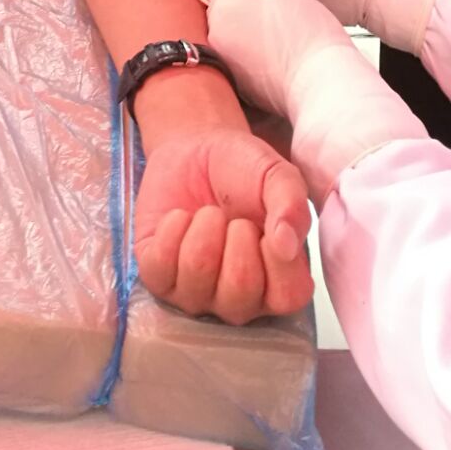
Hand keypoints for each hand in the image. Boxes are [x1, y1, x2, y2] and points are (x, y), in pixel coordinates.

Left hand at [133, 125, 313, 323]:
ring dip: (203, 229)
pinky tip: (181, 217)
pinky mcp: (158, 279)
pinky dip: (171, 230)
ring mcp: (196, 294)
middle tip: (234, 217)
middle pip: (239, 293)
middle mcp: (239, 300)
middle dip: (237, 237)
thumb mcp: (277, 176)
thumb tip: (286, 246)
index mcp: (279, 283)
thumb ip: (292, 204)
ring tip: (208, 213)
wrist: (197, 149)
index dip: (276, 256)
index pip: (289, 297)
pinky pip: (159, 268)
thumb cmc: (244, 170)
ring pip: (196, 279)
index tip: (266, 223)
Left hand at [207, 0, 425, 200]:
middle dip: (236, 4)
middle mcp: (215, 34)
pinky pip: (235, 56)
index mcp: (225, 6)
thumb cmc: (308, 34)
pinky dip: (247, 51)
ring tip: (274, 32)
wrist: (320, 84)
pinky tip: (272, 52)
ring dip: (241, 28)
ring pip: (226, 33)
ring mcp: (224, 60)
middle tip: (268, 6)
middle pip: (218, 8)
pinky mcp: (235, 81)